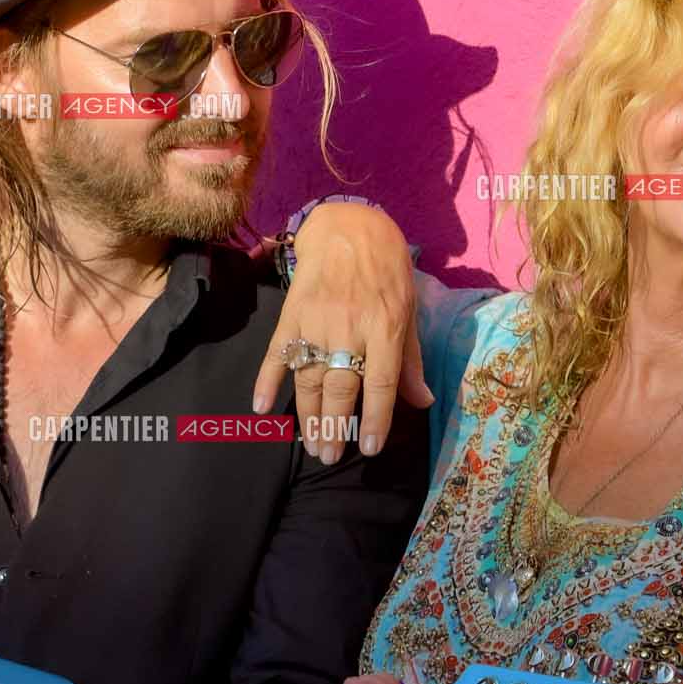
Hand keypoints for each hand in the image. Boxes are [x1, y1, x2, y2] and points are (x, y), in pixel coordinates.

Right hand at [254, 200, 431, 464]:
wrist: (348, 227)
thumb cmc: (387, 270)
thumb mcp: (409, 310)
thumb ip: (411, 360)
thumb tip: (422, 401)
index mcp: (386, 327)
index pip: (381, 383)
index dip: (375, 418)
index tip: (368, 448)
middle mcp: (351, 328)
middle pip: (340, 387)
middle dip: (335, 426)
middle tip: (329, 456)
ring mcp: (318, 322)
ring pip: (309, 378)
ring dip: (308, 415)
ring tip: (311, 445)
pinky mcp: (292, 314)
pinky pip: (276, 353)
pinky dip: (266, 380)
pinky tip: (260, 407)